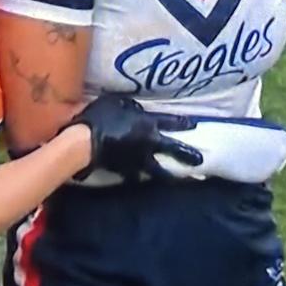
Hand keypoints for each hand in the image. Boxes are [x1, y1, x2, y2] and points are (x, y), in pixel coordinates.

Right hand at [69, 94, 200, 180]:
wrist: (85, 141)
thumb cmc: (100, 116)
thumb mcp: (116, 102)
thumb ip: (130, 107)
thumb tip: (136, 109)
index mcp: (148, 124)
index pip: (171, 122)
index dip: (183, 123)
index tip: (194, 125)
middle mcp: (149, 143)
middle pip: (174, 150)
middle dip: (188, 155)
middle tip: (201, 161)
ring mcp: (138, 160)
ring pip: (159, 171)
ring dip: (169, 176)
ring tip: (178, 181)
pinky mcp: (125, 172)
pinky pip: (133, 177)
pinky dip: (135, 178)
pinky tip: (138, 182)